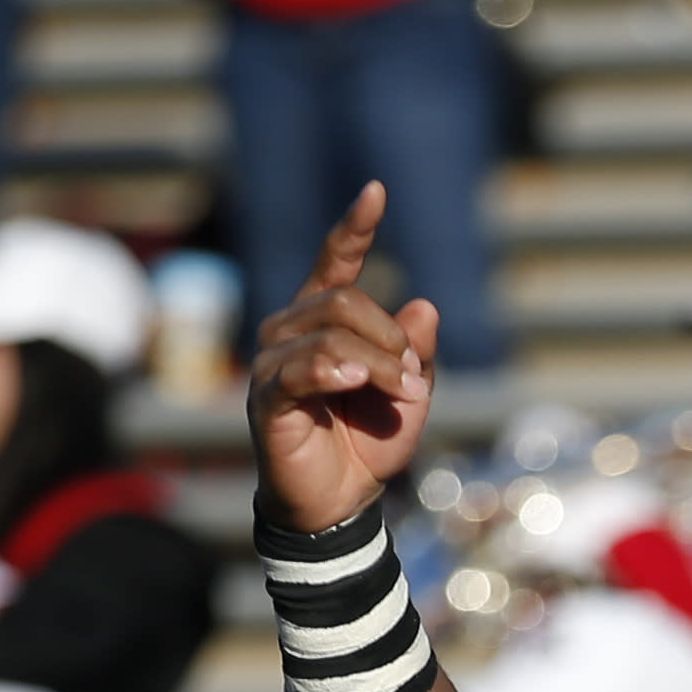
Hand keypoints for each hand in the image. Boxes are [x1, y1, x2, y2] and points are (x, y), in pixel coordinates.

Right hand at [244, 184, 438, 534]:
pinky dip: (335, 372)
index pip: (336, 264)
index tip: (376, 191)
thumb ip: (417, 352)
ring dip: (380, 366)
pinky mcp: (267, 398)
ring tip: (399, 397)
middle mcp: (290, 331)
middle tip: (413, 381)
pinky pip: (302, 370)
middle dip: (392, 340)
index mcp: (324, 323)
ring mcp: (274, 363)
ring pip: (331, 335)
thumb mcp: (411, 393)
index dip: (354, 228)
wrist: (342, 501)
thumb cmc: (370, 442)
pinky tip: (353, 383)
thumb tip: (424, 304)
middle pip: (344, 301)